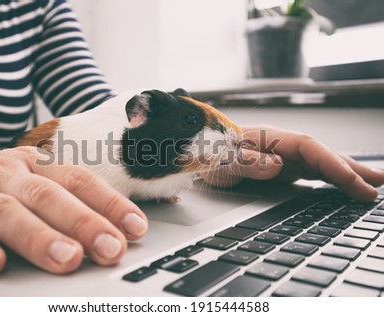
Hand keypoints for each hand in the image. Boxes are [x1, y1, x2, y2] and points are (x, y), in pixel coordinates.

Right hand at [0, 147, 147, 276]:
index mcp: (34, 164)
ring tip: (66, 259)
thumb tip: (116, 234)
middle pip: (47, 195)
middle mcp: (6, 173)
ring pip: (5, 212)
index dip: (109, 202)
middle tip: (110, 248)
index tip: (136, 228)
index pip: (78, 179)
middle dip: (82, 222)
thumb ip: (65, 203)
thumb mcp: (31, 184)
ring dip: (37, 236)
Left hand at [202, 125, 383, 201]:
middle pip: (322, 155)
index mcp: (270, 138)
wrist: (195, 148)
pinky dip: (328, 179)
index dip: (332, 163)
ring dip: (346, 174)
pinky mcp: (279, 168)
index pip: (309, 148)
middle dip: (351, 169)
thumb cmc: (207, 150)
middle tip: (380, 184)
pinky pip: (310, 173)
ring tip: (373, 184)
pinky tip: (340, 186)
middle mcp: (280, 145)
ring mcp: (282, 156)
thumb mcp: (220, 159)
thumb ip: (246, 162)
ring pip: (320, 164)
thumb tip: (277, 165)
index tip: (353, 181)